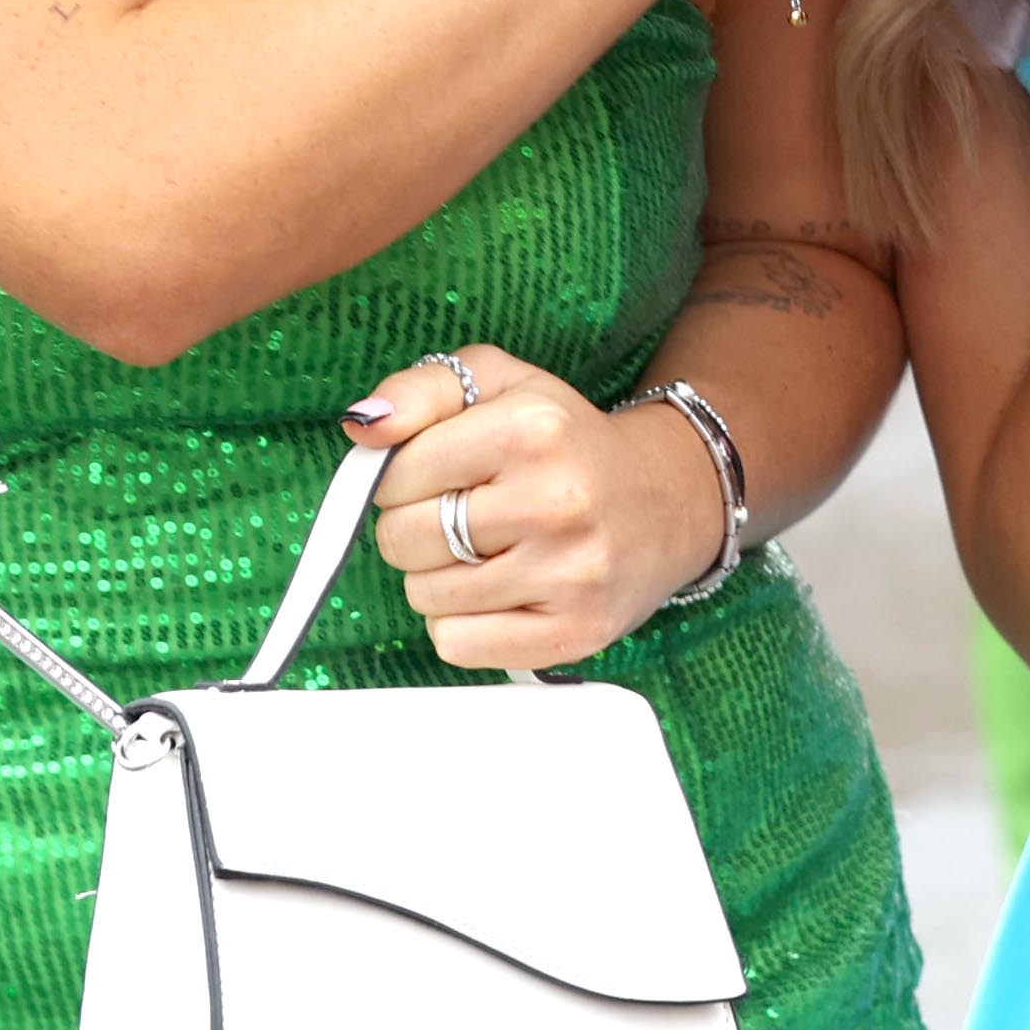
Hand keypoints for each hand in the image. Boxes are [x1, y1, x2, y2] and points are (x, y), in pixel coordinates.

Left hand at [347, 348, 725, 670]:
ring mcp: (568, 575)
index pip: (399, 473)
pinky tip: (498, 593)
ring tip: (484, 552)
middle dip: (413, 528)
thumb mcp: (501, 384)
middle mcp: (555, 502)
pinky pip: (456, 646)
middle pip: (404, 539)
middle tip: (455, 516)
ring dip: (437, 578)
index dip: (401, 476)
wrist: (667, 499)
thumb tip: (363, 424)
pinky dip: (460, 624)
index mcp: (531, 429)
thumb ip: (421, 389)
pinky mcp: (573, 633)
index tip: (435, 474)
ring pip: (425, 596)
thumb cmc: (566, 442)